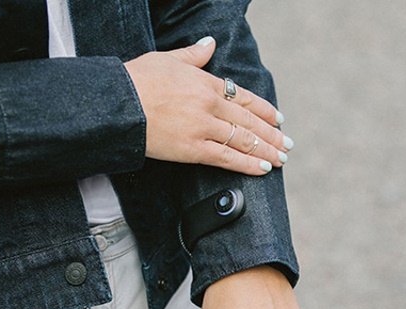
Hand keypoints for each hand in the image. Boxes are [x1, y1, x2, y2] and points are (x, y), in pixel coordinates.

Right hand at [123, 37, 293, 175]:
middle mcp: (210, 106)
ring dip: (266, 150)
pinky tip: (262, 168)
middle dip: (271, 134)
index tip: (277, 118)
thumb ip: (194, 54)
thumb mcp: (167, 59)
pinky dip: (247, 164)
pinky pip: (227, 158)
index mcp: (205, 82)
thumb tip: (210, 43)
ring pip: (244, 141)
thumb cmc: (137, 79)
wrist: (118, 104)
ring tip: (280, 158)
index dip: (264, 109)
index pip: (243, 97)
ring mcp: (203, 128)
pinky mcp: (193, 150)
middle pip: (249, 121)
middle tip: (287, 143)